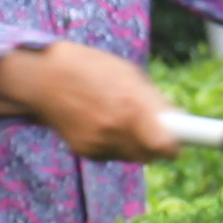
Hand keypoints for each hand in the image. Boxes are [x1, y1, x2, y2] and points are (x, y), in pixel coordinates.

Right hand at [0, 39, 182, 162]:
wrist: (43, 78)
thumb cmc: (90, 68)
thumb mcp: (128, 74)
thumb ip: (154, 101)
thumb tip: (178, 122)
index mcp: (131, 104)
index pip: (165, 145)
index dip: (175, 146)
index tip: (179, 142)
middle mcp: (116, 128)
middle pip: (152, 154)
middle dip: (157, 143)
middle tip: (151, 124)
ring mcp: (100, 143)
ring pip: (133, 155)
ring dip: (135, 142)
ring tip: (118, 115)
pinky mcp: (87, 152)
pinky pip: (113, 153)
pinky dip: (114, 142)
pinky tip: (100, 121)